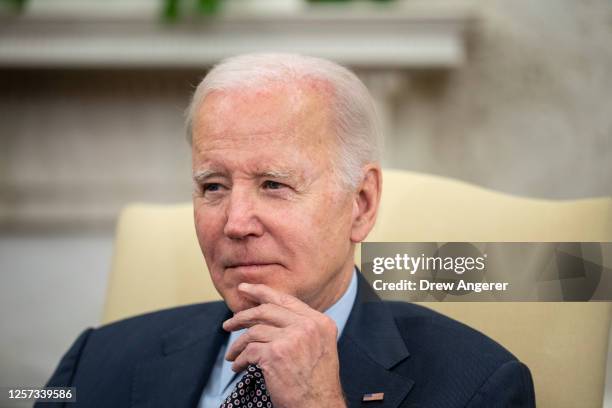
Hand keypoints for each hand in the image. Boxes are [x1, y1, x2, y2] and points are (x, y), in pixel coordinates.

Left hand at [223, 283, 346, 407]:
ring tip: (232, 354)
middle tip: (228, 323)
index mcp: (319, 322)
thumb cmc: (316, 382)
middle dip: (242, 316)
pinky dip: (239, 359)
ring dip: (238, 344)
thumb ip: (301, 327)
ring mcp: (291, 339)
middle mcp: (307, 326)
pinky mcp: (275, 355)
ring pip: (254, 332)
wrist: (318, 406)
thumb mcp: (319, 346)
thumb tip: (271, 315)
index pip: (286, 299)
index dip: (262, 291)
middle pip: (266, 310)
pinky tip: (238, 366)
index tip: (245, 289)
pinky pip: (249, 351)